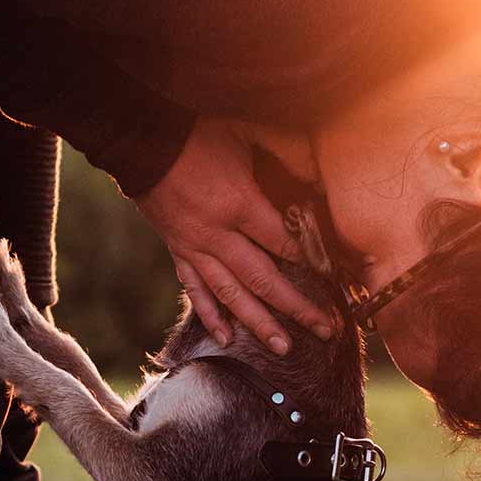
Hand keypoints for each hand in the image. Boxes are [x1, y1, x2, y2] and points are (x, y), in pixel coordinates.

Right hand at [136, 117, 332, 354]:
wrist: (141, 141)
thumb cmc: (198, 132)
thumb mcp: (247, 132)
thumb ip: (286, 152)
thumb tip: (321, 176)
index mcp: (239, 205)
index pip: (285, 244)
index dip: (315, 263)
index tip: (338, 282)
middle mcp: (218, 235)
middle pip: (265, 280)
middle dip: (298, 308)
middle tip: (326, 330)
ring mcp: (195, 247)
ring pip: (232, 295)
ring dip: (259, 324)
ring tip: (284, 348)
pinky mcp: (178, 251)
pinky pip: (195, 290)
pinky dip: (211, 315)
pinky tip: (227, 338)